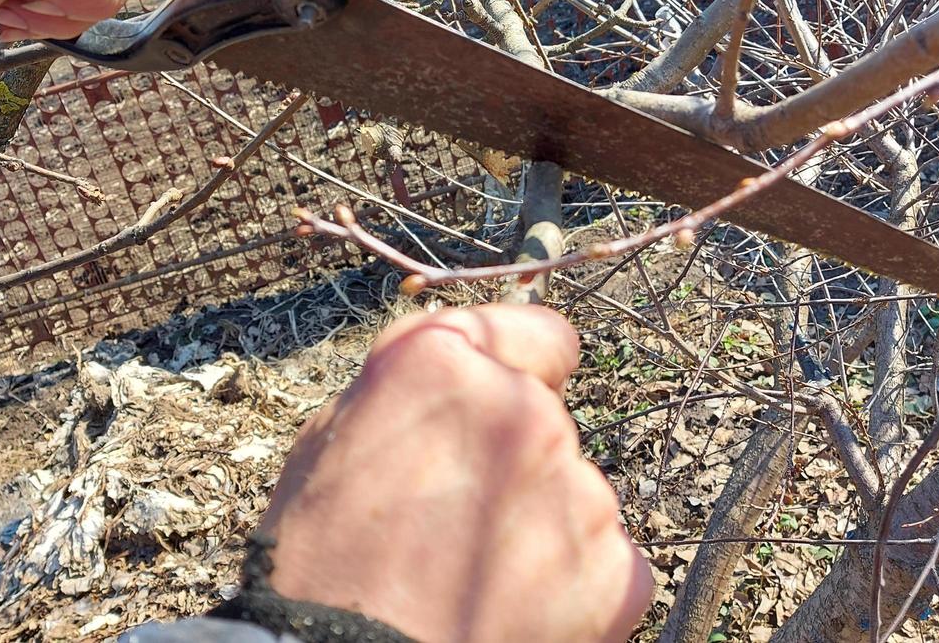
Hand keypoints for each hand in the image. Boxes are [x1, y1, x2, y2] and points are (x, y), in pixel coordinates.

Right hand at [259, 304, 652, 642]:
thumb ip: (414, 384)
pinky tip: (513, 607)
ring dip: (541, 520)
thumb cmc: (322, 568)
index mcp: (444, 365)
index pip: (538, 331)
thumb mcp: (334, 439)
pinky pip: (606, 557)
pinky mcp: (616, 566)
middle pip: (547, 417)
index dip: (524, 365)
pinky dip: (573, 580)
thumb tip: (466, 367)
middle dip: (514, 455)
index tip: (516, 394)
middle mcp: (522, 409)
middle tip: (457, 517)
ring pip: (574, 490)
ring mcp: (578, 488)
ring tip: (476, 574)